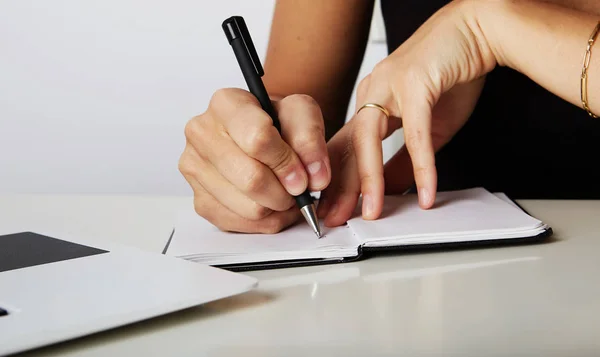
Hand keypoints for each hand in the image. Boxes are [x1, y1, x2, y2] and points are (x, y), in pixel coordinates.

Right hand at [179, 89, 330, 232]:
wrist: (258, 134)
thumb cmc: (277, 122)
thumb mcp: (302, 114)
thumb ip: (311, 139)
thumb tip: (316, 177)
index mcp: (225, 104)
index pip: (258, 139)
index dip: (287, 162)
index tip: (303, 174)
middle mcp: (201, 133)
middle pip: (251, 179)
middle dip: (285, 191)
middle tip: (298, 189)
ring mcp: (195, 169)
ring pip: (249, 207)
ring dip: (277, 208)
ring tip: (285, 192)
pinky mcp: (200, 200)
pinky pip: (241, 224)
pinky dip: (265, 220)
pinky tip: (271, 203)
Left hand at [318, 0, 494, 225]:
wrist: (478, 33)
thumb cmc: (451, 76)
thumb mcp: (425, 127)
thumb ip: (404, 158)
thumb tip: (389, 189)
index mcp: (370, 102)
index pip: (347, 148)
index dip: (339, 181)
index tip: (335, 209)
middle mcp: (372, 93)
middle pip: (350, 147)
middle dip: (343, 187)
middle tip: (337, 219)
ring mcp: (389, 85)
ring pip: (370, 139)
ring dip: (370, 179)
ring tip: (373, 212)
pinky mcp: (415, 83)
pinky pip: (415, 133)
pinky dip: (421, 164)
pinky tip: (425, 190)